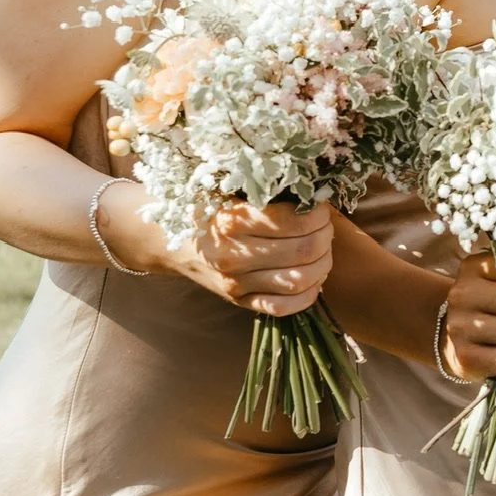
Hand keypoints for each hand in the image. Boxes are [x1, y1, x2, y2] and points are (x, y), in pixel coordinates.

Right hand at [155, 195, 335, 315]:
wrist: (170, 242)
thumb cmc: (207, 208)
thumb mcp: (228, 189)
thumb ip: (264, 189)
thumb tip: (312, 188)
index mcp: (232, 221)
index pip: (293, 221)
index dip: (317, 214)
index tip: (320, 206)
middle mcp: (233, 256)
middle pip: (303, 250)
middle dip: (325, 235)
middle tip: (325, 226)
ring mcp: (236, 283)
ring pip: (299, 280)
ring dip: (323, 263)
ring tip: (322, 249)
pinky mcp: (240, 302)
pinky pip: (284, 307)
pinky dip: (308, 294)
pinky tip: (313, 277)